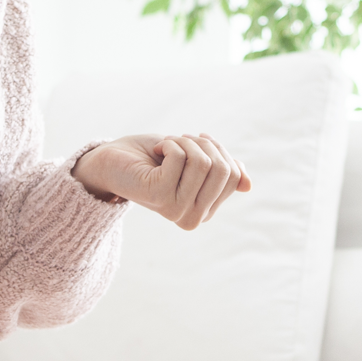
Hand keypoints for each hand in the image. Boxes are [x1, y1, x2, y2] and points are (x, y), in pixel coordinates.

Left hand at [72, 133, 251, 230]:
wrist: (113, 161)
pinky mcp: (159, 196)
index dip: (218, 150)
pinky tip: (157, 152)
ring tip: (167, 146)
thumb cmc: (154, 159)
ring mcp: (176, 210)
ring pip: (203, 162)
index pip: (233, 175)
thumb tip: (248, 185)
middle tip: (179, 142)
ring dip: (184, 143)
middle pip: (223, 169)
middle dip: (203, 144)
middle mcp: (194, 218)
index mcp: (206, 211)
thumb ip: (221, 173)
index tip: (196, 144)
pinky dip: (170, 144)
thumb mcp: (195, 162)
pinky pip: (181, 158)